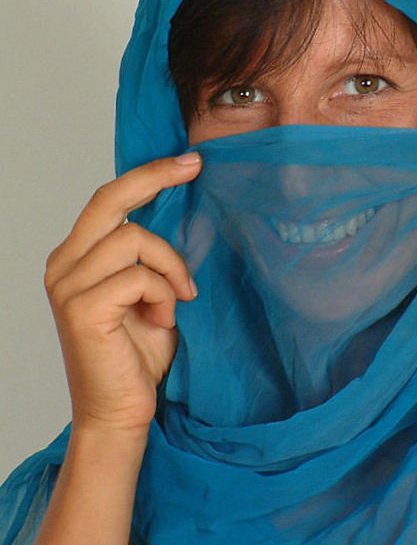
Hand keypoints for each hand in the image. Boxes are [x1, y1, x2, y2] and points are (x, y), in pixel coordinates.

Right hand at [44, 152, 201, 438]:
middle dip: (155, 177)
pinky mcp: (82, 308)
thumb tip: (184, 210)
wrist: (122, 412)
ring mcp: (68, 286)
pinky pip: (139, 277)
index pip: (108, 199)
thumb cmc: (139, 353)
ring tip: (177, 300)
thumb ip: (150, 256)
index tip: (187, 161)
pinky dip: (164, 295)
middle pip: (109, 199)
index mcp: (77, 257)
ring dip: (170, 268)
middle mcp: (64, 265)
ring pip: (134, 240)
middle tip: (194, 167)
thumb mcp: (150, 291)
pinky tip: (163, 320)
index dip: (147, 174)